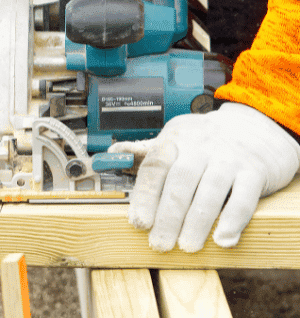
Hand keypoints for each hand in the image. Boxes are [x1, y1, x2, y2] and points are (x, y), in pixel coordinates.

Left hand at [108, 103, 299, 252]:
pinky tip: (223, 238)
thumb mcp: (176, 137)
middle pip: (181, 180)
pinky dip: (234, 218)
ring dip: (198, 221)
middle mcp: (201, 147)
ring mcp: (229, 158)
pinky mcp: (256, 171)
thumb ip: (148, 151)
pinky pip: (245, 195)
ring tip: (187, 246)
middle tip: (160, 244)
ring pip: (212, 189)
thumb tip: (114, 151)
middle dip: (169, 215)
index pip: (155, 166)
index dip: (145, 196)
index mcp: (176, 141)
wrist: (256, 125)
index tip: (139, 222)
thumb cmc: (207, 139)